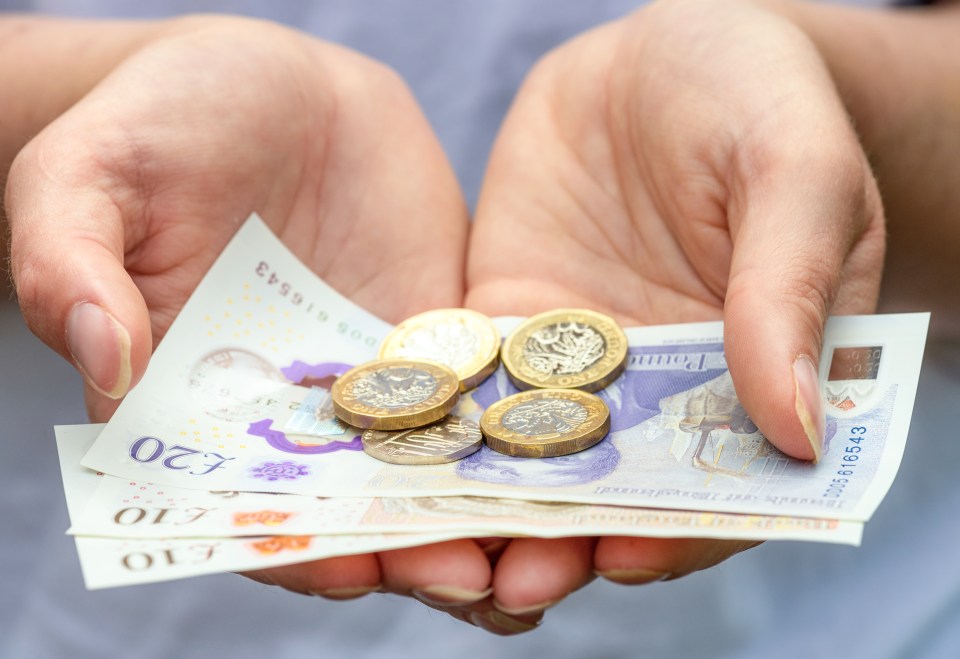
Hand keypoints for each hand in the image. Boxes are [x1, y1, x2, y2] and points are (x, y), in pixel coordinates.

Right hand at [6, 15, 502, 627]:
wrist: (262, 83)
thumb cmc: (155, 124)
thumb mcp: (84, 177)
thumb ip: (69, 266)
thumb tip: (104, 362)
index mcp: (198, 409)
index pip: (242, 505)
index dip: (291, 546)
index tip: (347, 567)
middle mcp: (292, 415)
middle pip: (351, 508)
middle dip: (409, 551)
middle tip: (470, 579)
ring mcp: (375, 381)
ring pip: (427, 470)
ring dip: (476, 514)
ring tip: (535, 548)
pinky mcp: (439, 337)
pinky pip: (481, 394)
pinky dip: (516, 433)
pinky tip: (565, 454)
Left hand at [466, 0, 883, 616]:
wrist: (663, 50)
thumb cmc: (759, 101)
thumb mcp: (796, 179)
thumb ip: (788, 294)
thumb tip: (800, 433)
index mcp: (746, 377)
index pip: (718, 482)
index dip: (678, 529)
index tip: (627, 553)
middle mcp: (655, 388)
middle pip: (610, 487)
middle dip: (562, 540)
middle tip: (512, 584)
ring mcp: (572, 358)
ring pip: (528, 455)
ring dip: (487, 504)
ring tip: (441, 541)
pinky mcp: (502, 315)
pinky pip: (467, 379)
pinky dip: (434, 421)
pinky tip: (396, 449)